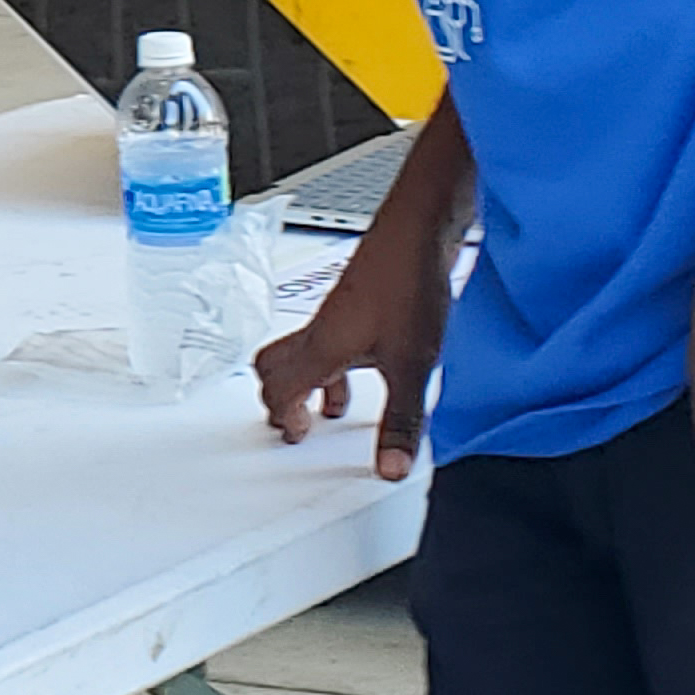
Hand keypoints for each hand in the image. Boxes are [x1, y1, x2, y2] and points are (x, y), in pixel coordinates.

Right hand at [256, 217, 455, 480]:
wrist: (420, 228)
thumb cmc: (407, 283)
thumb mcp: (411, 365)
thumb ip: (402, 421)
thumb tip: (390, 466)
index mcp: (322, 347)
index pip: (279, 388)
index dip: (283, 417)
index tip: (295, 435)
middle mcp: (322, 327)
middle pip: (274, 363)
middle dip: (279, 394)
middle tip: (293, 418)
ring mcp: (339, 310)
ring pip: (304, 347)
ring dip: (310, 377)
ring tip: (331, 400)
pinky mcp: (359, 298)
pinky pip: (330, 333)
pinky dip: (337, 357)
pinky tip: (369, 359)